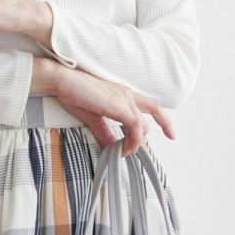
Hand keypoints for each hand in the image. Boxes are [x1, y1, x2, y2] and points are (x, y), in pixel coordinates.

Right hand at [49, 63, 174, 155]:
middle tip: (151, 145)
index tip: (170, 132)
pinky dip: (132, 141)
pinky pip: (135, 128)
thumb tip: (111, 146)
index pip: (149, 105)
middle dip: (159, 128)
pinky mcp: (120, 107)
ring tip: (124, 152)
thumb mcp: (93, 118)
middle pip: (153, 111)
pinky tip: (122, 149)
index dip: (162, 118)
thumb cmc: (74, 94)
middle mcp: (127, 94)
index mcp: (122, 94)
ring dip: (136, 142)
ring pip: (143, 125)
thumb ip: (104, 132)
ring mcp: (125, 99)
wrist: (64, 82)